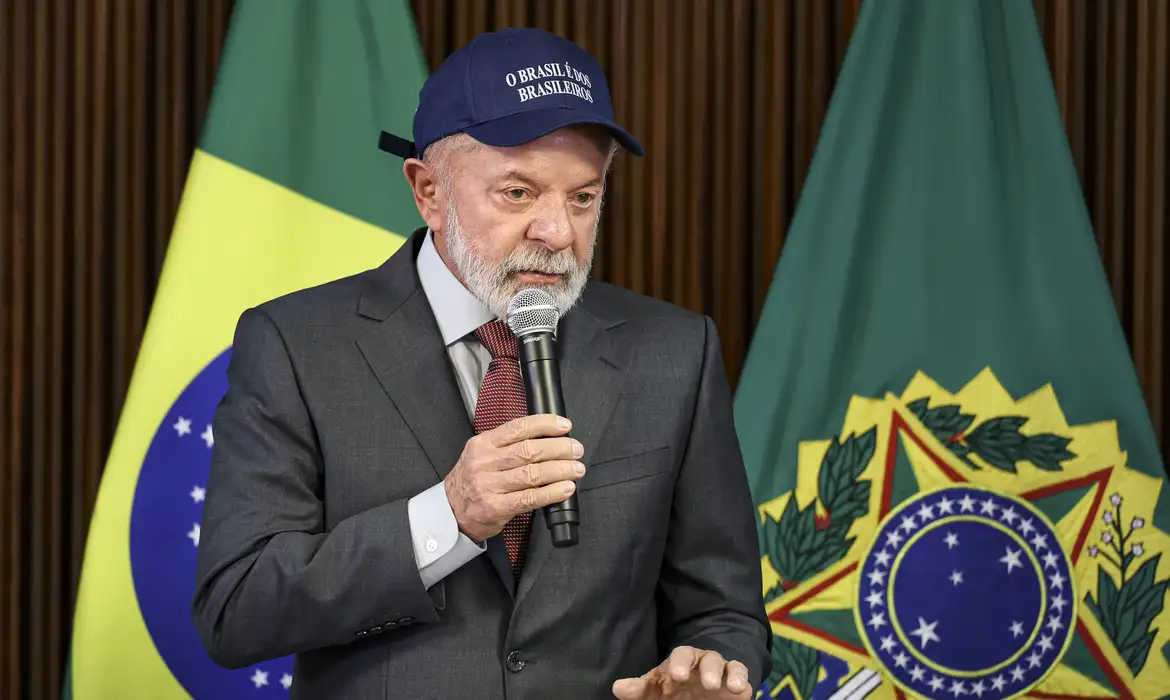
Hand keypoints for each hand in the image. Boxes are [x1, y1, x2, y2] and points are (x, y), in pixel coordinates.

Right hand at [444, 414, 584, 541]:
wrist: (449, 511)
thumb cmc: (471, 481)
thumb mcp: (480, 454)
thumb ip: (507, 444)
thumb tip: (547, 437)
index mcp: (483, 444)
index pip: (518, 427)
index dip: (546, 424)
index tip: (565, 426)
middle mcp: (484, 462)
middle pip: (529, 450)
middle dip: (559, 448)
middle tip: (576, 450)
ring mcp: (489, 486)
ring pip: (532, 474)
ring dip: (560, 470)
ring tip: (576, 469)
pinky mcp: (496, 507)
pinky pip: (530, 498)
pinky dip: (552, 492)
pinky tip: (565, 488)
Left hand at [612, 647, 751, 699]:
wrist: (698, 696)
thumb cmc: (672, 691)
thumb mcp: (655, 692)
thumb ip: (639, 690)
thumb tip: (617, 687)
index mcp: (681, 662)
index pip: (680, 656)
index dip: (679, 663)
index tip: (675, 675)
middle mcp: (703, 663)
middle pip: (707, 658)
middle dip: (708, 669)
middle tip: (707, 683)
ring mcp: (722, 672)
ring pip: (727, 664)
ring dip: (729, 673)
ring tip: (728, 687)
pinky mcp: (738, 683)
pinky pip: (741, 673)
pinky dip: (741, 678)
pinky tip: (740, 689)